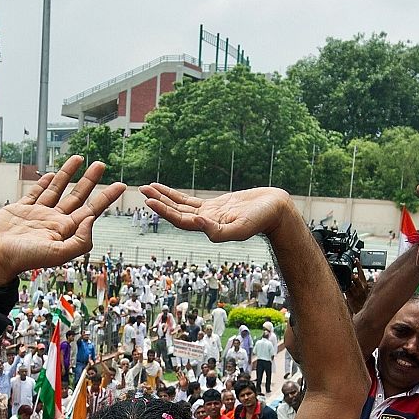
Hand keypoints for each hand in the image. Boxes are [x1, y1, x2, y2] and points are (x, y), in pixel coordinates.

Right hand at [0, 156, 124, 287]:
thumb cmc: (21, 258)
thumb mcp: (57, 254)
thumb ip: (79, 240)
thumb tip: (92, 219)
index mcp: (65, 232)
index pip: (91, 211)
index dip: (107, 198)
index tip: (121, 185)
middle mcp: (53, 222)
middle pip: (78, 197)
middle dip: (90, 181)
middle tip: (101, 164)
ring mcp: (37, 214)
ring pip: (58, 190)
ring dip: (69, 174)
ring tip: (79, 158)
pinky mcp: (20, 209)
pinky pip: (36, 192)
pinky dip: (45, 182)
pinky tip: (53, 175)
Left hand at [141, 184, 297, 243]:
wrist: (276, 211)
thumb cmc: (262, 220)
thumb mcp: (241, 227)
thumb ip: (219, 231)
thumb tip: (197, 223)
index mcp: (209, 229)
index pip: (181, 220)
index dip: (164, 211)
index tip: (148, 200)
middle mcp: (205, 223)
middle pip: (176, 213)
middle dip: (158, 202)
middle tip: (141, 190)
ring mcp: (209, 214)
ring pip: (180, 206)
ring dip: (163, 197)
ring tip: (147, 187)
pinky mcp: (214, 206)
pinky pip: (189, 200)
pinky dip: (175, 195)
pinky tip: (164, 189)